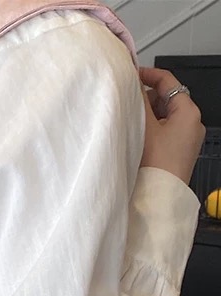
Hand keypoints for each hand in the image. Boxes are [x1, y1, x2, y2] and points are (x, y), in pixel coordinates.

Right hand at [138, 66, 205, 185]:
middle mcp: (192, 123)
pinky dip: (151, 132)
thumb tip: (133, 82)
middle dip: (146, 101)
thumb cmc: (159, 164)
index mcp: (189, 111)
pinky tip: (138, 140)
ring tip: (131, 126)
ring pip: (164, 117)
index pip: (168, 82)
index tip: (132, 74)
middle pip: (166, 100)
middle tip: (127, 105)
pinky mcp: (179, 152)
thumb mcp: (146, 127)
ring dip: (147, 118)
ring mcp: (187, 139)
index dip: (148, 75)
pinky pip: (164, 133)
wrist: (162, 195)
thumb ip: (139, 102)